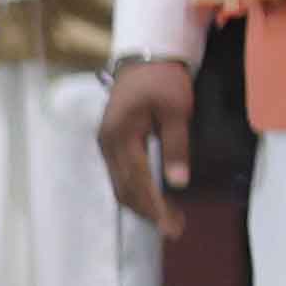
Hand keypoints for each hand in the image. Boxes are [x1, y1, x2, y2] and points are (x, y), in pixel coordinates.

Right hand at [99, 58, 192, 239]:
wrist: (144, 57)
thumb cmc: (162, 80)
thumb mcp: (176, 109)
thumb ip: (176, 145)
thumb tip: (178, 182)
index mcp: (121, 135)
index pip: (138, 180)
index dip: (155, 207)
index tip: (172, 227)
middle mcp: (108, 144)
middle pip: (124, 189)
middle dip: (149, 212)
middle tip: (176, 228)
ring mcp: (106, 144)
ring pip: (120, 185)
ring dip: (142, 205)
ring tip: (168, 218)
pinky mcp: (111, 143)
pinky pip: (120, 176)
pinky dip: (136, 191)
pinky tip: (154, 198)